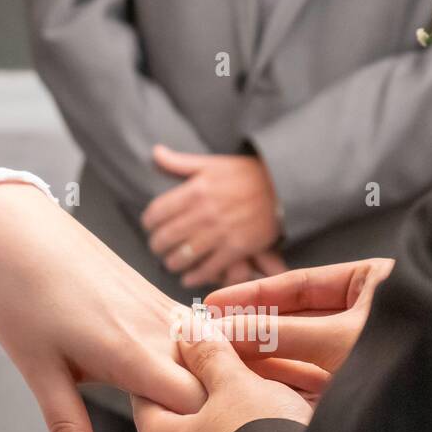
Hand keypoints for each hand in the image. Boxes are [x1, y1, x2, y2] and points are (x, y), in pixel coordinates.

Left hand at [0, 183, 206, 431]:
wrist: (17, 229)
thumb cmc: (21, 296)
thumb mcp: (38, 369)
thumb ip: (66, 425)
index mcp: (131, 353)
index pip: (199, 406)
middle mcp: (160, 329)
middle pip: (219, 384)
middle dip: (221, 417)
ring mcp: (166, 310)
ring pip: (220, 356)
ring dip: (219, 387)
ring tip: (216, 416)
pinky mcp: (162, 299)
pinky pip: (203, 335)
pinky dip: (211, 361)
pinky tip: (204, 379)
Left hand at [132, 316, 310, 431]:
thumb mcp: (234, 384)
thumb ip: (209, 356)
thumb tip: (189, 331)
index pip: (147, 393)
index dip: (170, 369)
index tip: (191, 351)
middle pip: (178, 420)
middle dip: (200, 396)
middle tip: (226, 373)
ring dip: (224, 422)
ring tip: (253, 401)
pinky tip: (264, 431)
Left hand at [141, 145, 281, 286]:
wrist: (282, 187)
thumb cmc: (246, 174)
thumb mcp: (211, 163)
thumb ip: (180, 162)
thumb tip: (155, 153)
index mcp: (195, 190)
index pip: (157, 212)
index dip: (148, 223)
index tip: (149, 226)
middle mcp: (204, 213)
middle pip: (166, 238)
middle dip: (157, 246)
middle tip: (158, 248)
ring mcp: (220, 233)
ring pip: (183, 257)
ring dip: (172, 264)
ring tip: (172, 264)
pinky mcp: (236, 249)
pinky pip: (208, 269)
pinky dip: (194, 277)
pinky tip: (189, 278)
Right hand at [204, 258, 394, 395]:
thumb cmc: (406, 352)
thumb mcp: (336, 338)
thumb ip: (279, 333)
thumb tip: (225, 330)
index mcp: (371, 283)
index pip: (299, 285)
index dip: (253, 295)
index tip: (214, 303)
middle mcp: (365, 314)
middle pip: (295, 318)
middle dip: (252, 327)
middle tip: (208, 334)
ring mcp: (359, 351)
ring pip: (299, 350)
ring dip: (260, 355)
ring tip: (217, 358)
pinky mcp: (354, 386)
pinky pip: (309, 379)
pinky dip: (279, 380)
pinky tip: (247, 381)